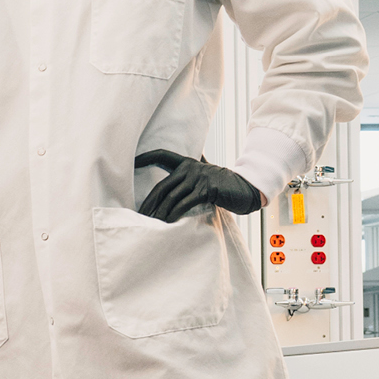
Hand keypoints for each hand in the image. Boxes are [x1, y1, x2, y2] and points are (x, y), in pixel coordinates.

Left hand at [134, 150, 261, 221]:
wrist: (246, 189)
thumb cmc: (222, 184)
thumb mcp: (205, 173)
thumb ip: (191, 172)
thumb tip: (180, 174)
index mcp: (187, 162)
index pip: (162, 155)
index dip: (146, 156)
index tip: (131, 161)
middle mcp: (191, 167)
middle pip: (162, 186)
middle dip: (149, 202)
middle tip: (139, 215)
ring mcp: (199, 178)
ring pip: (172, 197)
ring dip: (160, 212)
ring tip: (151, 223)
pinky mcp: (207, 189)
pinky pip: (185, 203)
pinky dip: (175, 213)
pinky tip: (168, 221)